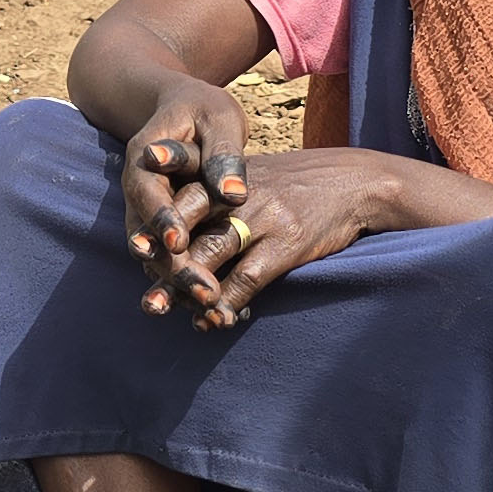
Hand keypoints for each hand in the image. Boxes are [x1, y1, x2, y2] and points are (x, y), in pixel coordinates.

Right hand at [114, 84, 248, 302]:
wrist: (174, 105)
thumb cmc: (201, 108)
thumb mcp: (218, 119)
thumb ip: (224, 155)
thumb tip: (235, 193)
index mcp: (145, 157)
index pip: (149, 194)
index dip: (162, 220)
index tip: (180, 245)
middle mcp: (137, 189)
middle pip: (147, 235)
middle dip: (173, 268)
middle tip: (205, 295)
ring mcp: (144, 209)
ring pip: (153, 253)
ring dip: (176, 284)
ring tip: (206, 312)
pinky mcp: (159, 225)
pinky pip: (163, 256)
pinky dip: (181, 280)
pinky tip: (209, 306)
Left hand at [155, 149, 402, 329]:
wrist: (357, 182)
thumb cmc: (297, 184)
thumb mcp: (252, 174)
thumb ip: (215, 194)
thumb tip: (175, 234)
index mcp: (223, 172)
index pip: (173, 196)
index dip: (152, 228)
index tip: (136, 254)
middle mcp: (235, 190)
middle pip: (182, 228)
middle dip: (159, 263)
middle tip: (146, 292)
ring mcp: (261, 215)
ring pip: (208, 256)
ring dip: (184, 289)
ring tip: (167, 310)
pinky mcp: (287, 242)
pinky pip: (246, 278)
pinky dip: (226, 303)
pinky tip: (214, 320)